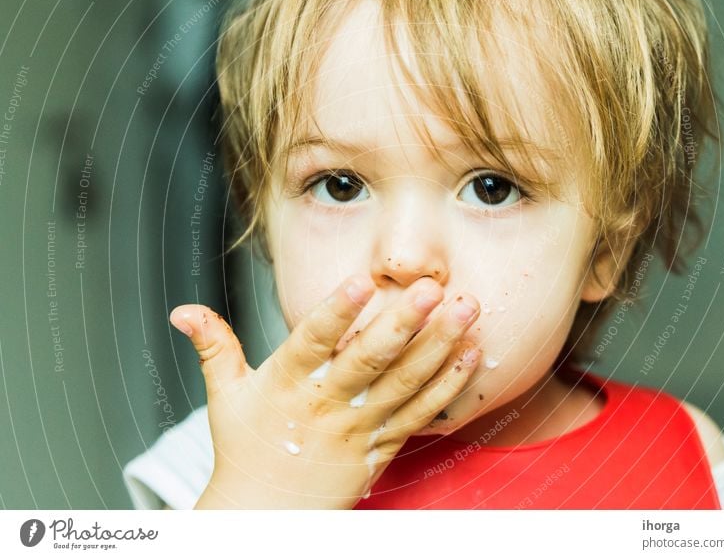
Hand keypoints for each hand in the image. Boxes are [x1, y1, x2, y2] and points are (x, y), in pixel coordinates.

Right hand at [169, 275, 481, 508]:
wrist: (267, 514)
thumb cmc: (247, 449)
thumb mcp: (223, 395)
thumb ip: (213, 345)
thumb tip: (182, 310)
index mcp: (286, 384)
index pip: (312, 342)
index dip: (336, 312)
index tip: (361, 282)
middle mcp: (326, 404)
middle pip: (369, 361)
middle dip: (403, 323)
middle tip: (431, 287)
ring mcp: (359, 427)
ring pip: (404, 385)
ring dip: (438, 346)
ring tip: (466, 310)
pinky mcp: (382, 446)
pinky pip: (420, 415)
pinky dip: (447, 385)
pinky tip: (469, 354)